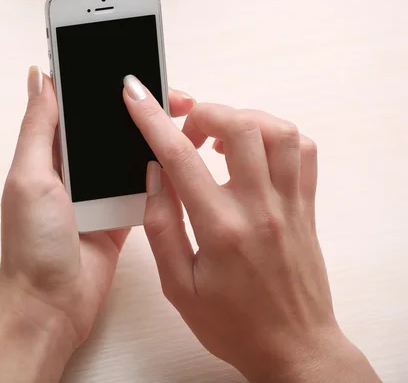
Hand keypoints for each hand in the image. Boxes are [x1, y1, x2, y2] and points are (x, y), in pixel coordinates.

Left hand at [0, 67, 195, 382]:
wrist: (52, 306)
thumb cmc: (33, 246)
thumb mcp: (30, 179)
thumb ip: (39, 128)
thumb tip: (40, 76)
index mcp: (49, 153)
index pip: (79, 105)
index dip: (104, 84)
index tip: (135, 70)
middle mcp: (74, 168)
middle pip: (111, 126)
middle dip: (142, 108)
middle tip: (177, 96)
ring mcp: (99, 192)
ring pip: (131, 153)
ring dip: (155, 136)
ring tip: (187, 118)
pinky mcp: (121, 214)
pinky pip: (145, 186)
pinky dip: (161, 172)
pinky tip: (182, 155)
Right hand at [122, 75, 380, 382]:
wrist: (293, 348)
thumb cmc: (234, 324)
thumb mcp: (179, 286)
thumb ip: (161, 227)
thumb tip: (155, 176)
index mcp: (221, 229)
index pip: (181, 157)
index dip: (152, 119)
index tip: (136, 94)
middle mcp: (260, 208)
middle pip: (239, 126)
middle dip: (203, 112)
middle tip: (185, 130)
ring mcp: (289, 204)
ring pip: (278, 131)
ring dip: (242, 119)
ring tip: (219, 138)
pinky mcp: (306, 207)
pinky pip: (304, 151)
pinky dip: (276, 136)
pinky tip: (254, 153)